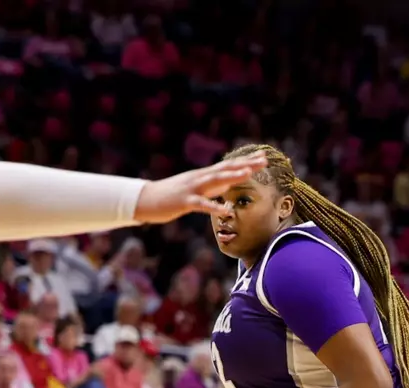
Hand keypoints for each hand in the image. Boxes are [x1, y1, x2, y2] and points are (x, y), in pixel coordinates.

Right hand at [133, 154, 268, 222]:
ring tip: (249, 173)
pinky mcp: (184, 201)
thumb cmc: (172, 196)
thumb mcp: (196, 189)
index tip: (263, 157)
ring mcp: (192, 188)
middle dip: (245, 164)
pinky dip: (215, 206)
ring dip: (232, 176)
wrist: (145, 199)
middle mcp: (200, 178)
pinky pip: (202, 205)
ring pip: (215, 181)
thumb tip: (228, 183)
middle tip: (264, 159)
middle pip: (226, 169)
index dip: (246, 161)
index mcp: (203, 176)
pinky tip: (227, 210)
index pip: (228, 166)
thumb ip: (213, 186)